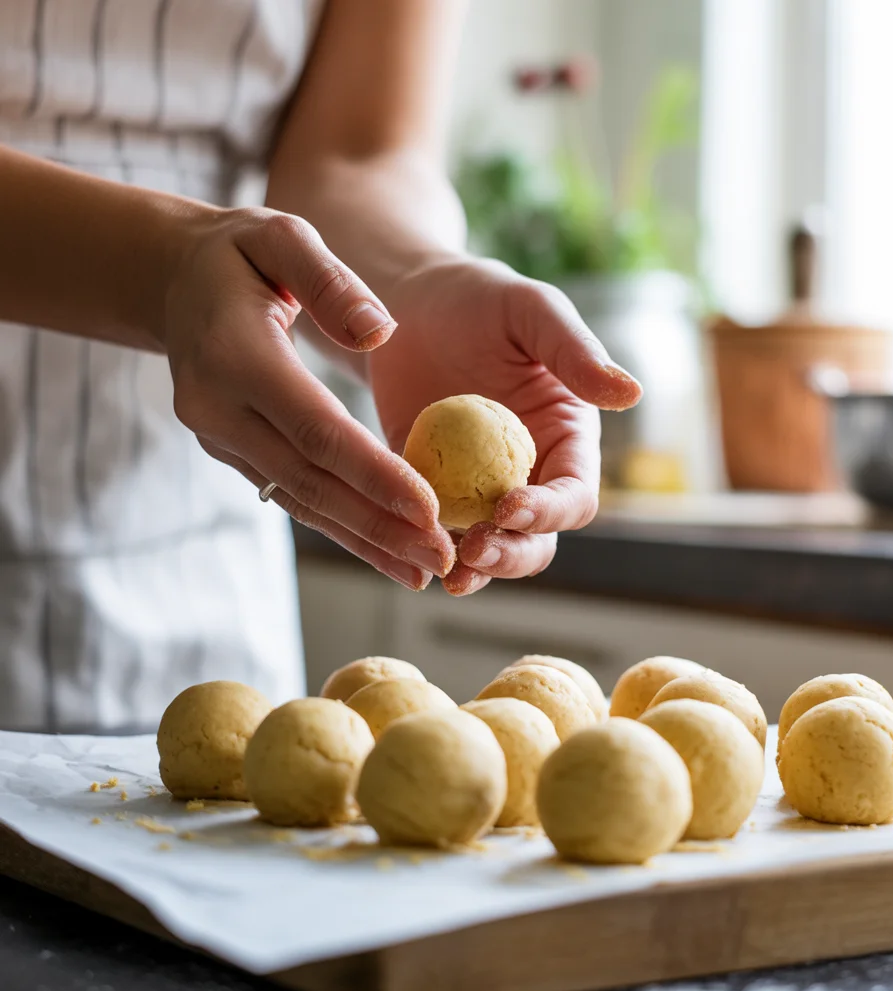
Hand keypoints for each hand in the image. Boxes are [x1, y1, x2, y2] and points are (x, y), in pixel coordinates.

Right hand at [163, 207, 455, 590]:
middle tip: (441, 558)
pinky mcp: (233, 453)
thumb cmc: (240, 254)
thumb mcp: (282, 237)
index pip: (314, 428)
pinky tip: (388, 553)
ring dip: (365, 542)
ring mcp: (221, 438)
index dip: (373, 472)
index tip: (430, 508)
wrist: (172, 281)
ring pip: (302, 501)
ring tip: (424, 573)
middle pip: (310, 481)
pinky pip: (293, 496)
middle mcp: (218, 409)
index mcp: (234, 356)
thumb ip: (330, 282)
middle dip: (379, 525)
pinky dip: (343, 527)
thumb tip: (381, 333)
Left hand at [368, 256, 640, 594]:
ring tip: (444, 571)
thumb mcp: (531, 311)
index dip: (550, 512)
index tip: (511, 506)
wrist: (404, 304)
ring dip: (472, 567)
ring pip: (487, 548)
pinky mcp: (428, 492)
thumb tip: (632, 394)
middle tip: (474, 551)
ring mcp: (476, 490)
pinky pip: (431, 530)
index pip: (573, 496)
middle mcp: (528, 475)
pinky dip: (422, 546)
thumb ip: (576, 352)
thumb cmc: (479, 299)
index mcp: (565, 441)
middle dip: (511, 554)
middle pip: (536, 540)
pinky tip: (404, 551)